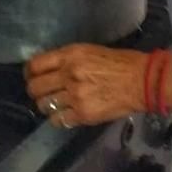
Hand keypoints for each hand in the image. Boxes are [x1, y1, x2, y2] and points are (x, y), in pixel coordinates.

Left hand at [25, 45, 171, 127]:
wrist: (142, 81)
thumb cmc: (120, 62)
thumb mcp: (90, 51)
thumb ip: (68, 59)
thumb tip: (50, 68)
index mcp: (70, 55)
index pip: (35, 65)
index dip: (29, 72)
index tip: (32, 76)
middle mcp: (69, 75)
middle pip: (35, 87)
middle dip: (35, 90)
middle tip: (42, 92)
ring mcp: (74, 96)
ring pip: (43, 105)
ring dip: (46, 105)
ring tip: (56, 104)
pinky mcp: (82, 114)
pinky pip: (58, 120)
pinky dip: (58, 118)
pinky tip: (66, 114)